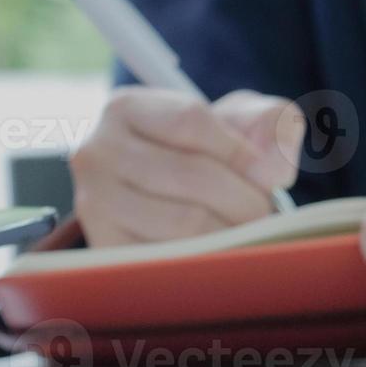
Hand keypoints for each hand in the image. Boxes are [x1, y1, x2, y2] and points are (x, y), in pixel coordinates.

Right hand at [72, 88, 305, 247]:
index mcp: (125, 108)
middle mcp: (96, 152)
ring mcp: (94, 203)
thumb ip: (269, 123)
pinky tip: (217, 250)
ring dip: (231, 231)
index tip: (266, 173)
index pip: (191, 122)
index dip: (241, 150)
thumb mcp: (235, 122)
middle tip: (262, 212)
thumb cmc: (200, 153)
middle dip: (245, 199)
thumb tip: (271, 170)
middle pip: (191, 175)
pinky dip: (208, 257)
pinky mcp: (105, 247)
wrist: (154, 197)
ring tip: (241, 230)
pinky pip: (173, 258)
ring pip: (184, 221)